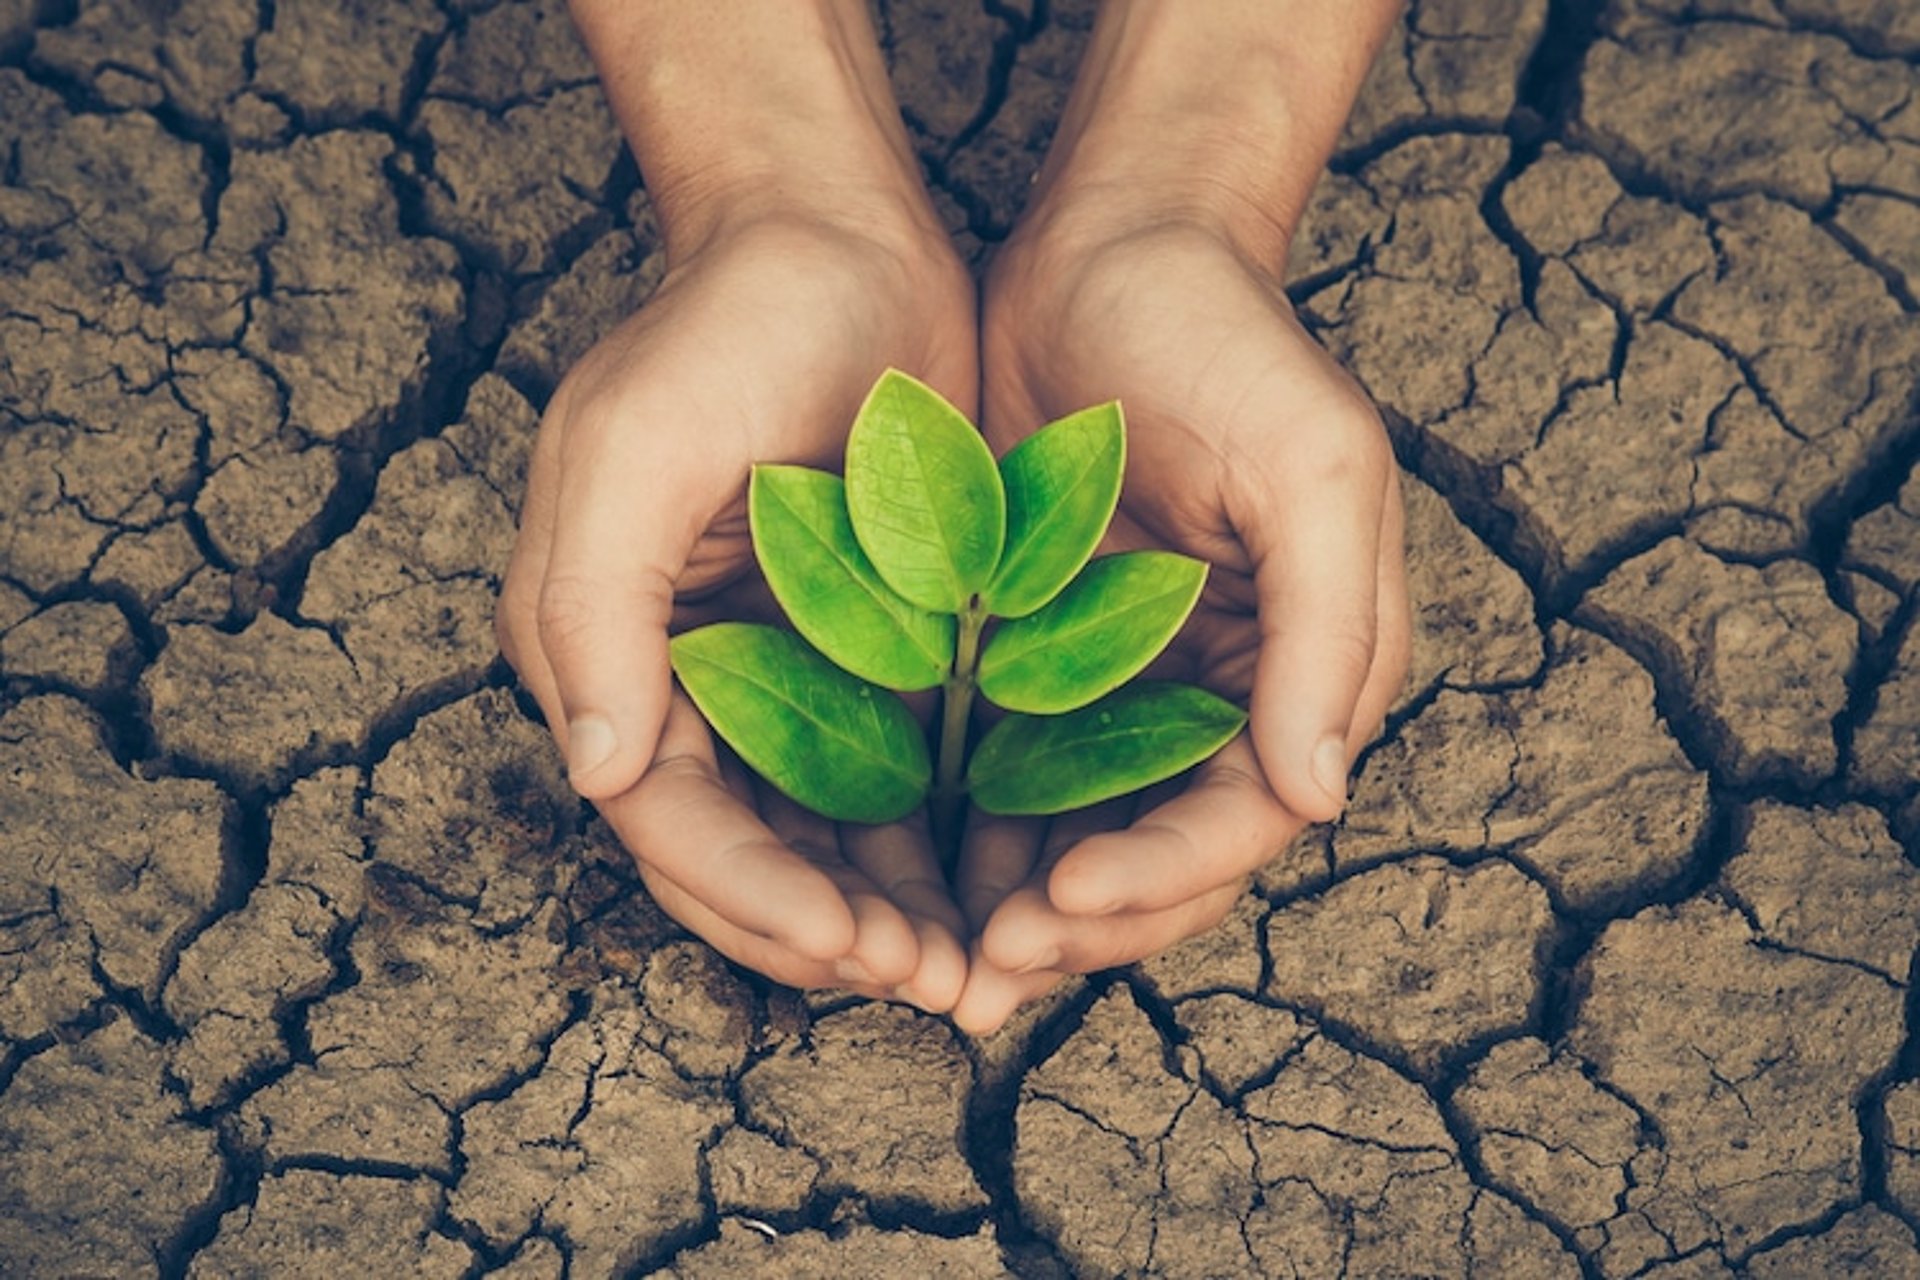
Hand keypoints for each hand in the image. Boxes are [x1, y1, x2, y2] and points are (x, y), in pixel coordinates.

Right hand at [496, 212, 976, 1010]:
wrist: (834, 236)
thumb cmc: (724, 326)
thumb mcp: (635, 446)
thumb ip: (596, 611)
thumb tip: (601, 778)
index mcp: (606, 652)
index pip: (668, 821)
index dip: (752, 896)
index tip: (849, 947)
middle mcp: (684, 685)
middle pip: (744, 856)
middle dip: (828, 933)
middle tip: (935, 986)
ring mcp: (777, 675)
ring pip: (822, 840)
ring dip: (888, 914)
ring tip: (975, 967)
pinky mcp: (864, 654)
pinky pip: (891, 779)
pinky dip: (933, 842)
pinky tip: (996, 884)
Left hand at [951, 216, 1410, 1032]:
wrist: (1109, 248)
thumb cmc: (1224, 342)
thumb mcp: (1312, 464)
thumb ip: (1329, 631)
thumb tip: (1319, 798)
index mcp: (1304, 672)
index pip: (1240, 820)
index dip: (1159, 878)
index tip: (1063, 900)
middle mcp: (1219, 699)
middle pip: (1157, 856)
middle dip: (1078, 922)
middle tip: (983, 971)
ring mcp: (1120, 686)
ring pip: (1074, 836)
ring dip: (1013, 908)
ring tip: (936, 963)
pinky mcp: (1034, 660)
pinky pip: (1001, 774)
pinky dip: (963, 834)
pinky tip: (902, 874)